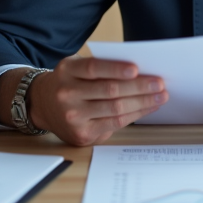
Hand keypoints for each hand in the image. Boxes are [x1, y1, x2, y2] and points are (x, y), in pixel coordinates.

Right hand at [0, 58, 167, 145]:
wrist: (43, 105)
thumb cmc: (70, 82)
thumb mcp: (76, 67)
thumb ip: (101, 68)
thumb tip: (140, 72)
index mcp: (67, 71)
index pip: (93, 68)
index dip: (116, 69)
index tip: (137, 68)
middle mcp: (67, 94)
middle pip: (109, 91)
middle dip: (139, 87)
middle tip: (160, 83)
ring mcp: (73, 116)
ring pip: (114, 109)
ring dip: (142, 103)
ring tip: (160, 96)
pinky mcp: (81, 134)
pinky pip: (114, 124)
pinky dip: (134, 115)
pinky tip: (147, 108)